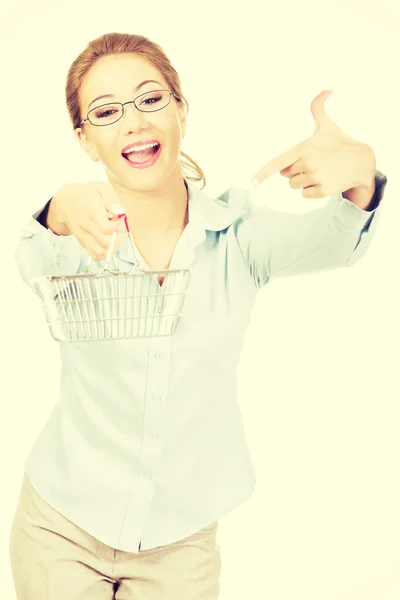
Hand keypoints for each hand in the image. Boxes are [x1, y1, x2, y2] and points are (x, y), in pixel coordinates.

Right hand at [48, 182, 127, 260]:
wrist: (65, 202)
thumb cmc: (87, 194)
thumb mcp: (101, 188)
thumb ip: (112, 199)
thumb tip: (119, 212)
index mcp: (91, 212)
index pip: (106, 227)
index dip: (119, 226)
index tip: (122, 218)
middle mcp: (86, 227)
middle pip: (106, 242)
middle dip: (120, 237)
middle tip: (122, 227)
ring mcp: (84, 237)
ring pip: (101, 252)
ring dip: (114, 246)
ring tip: (117, 235)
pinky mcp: (84, 243)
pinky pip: (96, 255)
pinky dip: (106, 253)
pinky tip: (111, 243)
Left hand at [249, 90, 375, 201]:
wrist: (361, 162)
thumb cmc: (339, 143)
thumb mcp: (327, 125)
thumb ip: (318, 107)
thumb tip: (327, 89)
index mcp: (304, 148)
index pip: (277, 163)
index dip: (262, 174)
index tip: (251, 184)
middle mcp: (308, 163)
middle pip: (286, 174)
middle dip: (294, 170)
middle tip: (312, 163)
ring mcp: (316, 178)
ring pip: (294, 185)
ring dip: (303, 181)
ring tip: (318, 171)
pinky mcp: (323, 191)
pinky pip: (305, 195)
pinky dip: (312, 191)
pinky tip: (324, 180)